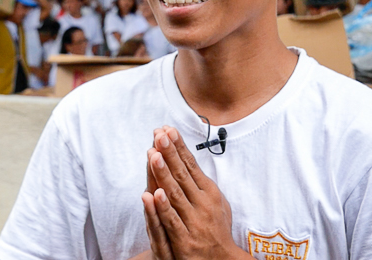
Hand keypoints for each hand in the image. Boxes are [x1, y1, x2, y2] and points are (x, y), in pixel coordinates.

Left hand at [143, 126, 248, 259]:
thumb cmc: (217, 229)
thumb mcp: (216, 202)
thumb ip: (202, 183)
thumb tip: (190, 161)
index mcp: (209, 192)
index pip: (191, 165)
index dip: (178, 147)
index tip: (168, 130)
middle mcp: (202, 203)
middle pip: (182, 174)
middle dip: (169, 152)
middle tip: (159, 134)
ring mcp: (193, 221)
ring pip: (175, 193)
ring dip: (163, 173)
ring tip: (154, 154)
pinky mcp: (184, 240)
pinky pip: (172, 221)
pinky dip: (163, 207)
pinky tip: (154, 193)